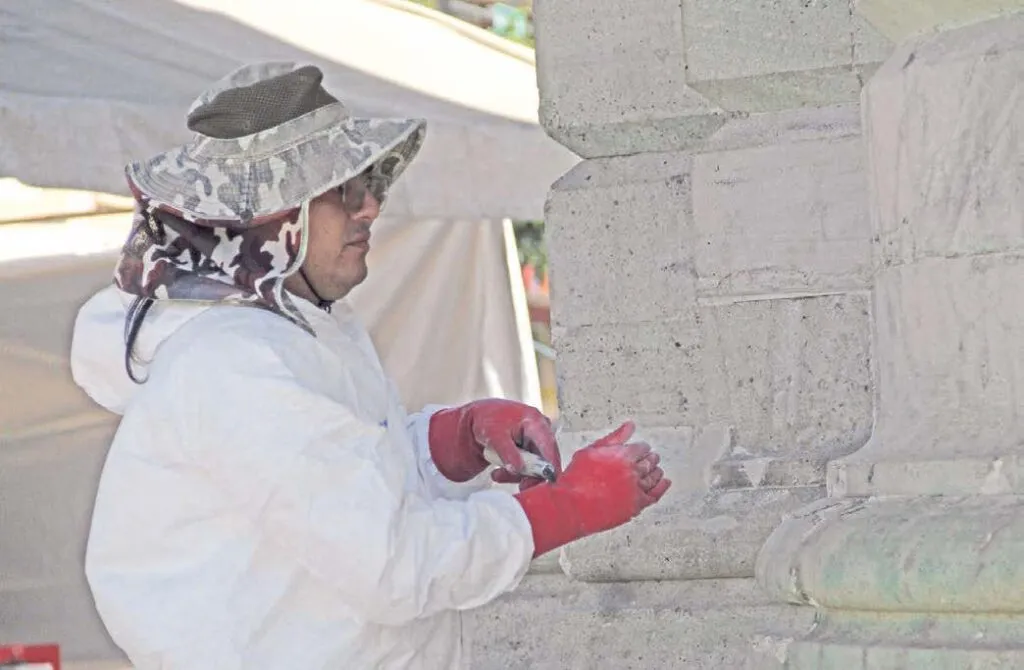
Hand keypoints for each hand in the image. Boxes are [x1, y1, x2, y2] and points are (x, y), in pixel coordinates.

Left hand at [428, 399, 561, 488]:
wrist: (479, 417)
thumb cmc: (488, 420)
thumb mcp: (494, 435)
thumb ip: (507, 452)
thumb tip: (518, 469)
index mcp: (536, 422)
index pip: (549, 448)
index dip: (550, 467)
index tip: (546, 485)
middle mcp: (540, 431)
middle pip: (544, 460)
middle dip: (529, 475)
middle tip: (518, 487)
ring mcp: (536, 441)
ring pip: (535, 466)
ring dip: (517, 475)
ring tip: (496, 475)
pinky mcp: (529, 449)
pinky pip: (527, 466)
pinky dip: (513, 472)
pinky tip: (498, 472)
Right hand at [513, 421, 670, 556]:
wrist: (572, 505)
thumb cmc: (577, 478)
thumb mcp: (591, 451)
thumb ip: (614, 438)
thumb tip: (630, 425)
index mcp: (623, 455)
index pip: (642, 448)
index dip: (642, 448)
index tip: (642, 448)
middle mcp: (633, 471)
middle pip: (650, 461)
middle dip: (651, 458)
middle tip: (651, 458)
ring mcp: (636, 489)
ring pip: (654, 477)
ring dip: (656, 471)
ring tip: (656, 470)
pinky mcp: (636, 505)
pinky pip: (654, 495)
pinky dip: (661, 488)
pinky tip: (664, 483)